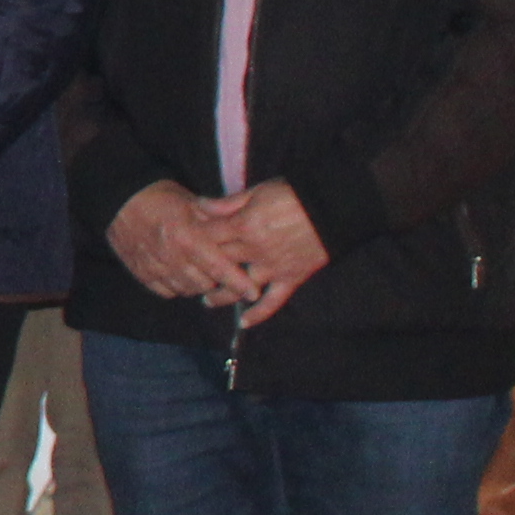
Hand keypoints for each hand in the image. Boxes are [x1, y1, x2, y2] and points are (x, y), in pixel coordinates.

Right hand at [107, 179, 240, 305]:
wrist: (118, 198)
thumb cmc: (160, 197)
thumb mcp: (193, 202)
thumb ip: (217, 221)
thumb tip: (244, 234)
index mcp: (186, 236)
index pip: (219, 268)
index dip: (238, 283)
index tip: (254, 293)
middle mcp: (170, 255)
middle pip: (205, 284)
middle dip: (218, 280)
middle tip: (223, 270)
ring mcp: (153, 266)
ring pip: (186, 290)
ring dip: (198, 284)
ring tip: (200, 270)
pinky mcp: (140, 272)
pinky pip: (166, 291)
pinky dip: (176, 286)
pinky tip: (179, 272)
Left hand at [196, 181, 330, 324]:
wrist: (333, 208)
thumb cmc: (293, 194)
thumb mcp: (257, 192)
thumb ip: (228, 203)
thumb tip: (200, 206)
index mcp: (243, 225)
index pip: (208, 237)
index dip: (192, 243)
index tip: (181, 248)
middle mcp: (254, 250)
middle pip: (219, 264)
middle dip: (201, 271)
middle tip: (188, 278)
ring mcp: (273, 267)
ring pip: (240, 287)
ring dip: (221, 296)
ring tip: (207, 300)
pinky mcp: (291, 278)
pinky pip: (273, 301)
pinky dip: (259, 314)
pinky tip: (244, 323)